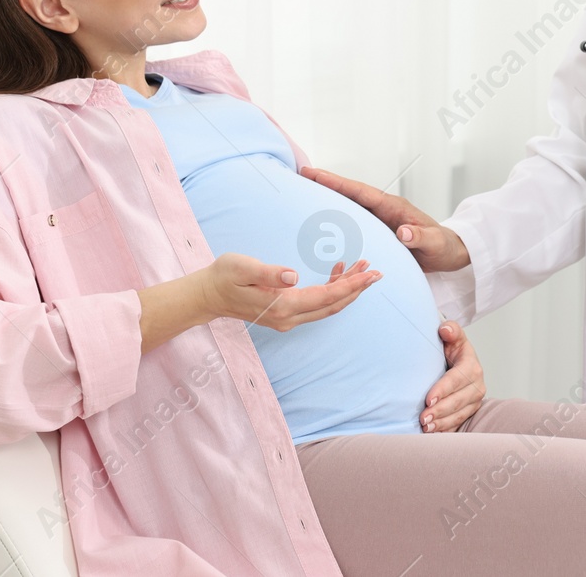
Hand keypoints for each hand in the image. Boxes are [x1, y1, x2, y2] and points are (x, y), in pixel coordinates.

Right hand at [201, 252, 379, 331]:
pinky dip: (331, 289)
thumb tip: (293, 276)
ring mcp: (288, 318)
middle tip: (376, 271)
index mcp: (282, 305)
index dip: (351, 285)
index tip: (371, 274)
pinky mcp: (286, 313)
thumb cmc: (224, 276)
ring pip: (326, 305)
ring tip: (362, 267)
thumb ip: (268, 272)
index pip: (326, 297)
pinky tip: (337, 271)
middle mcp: (289, 317)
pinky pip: (316, 304)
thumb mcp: (242, 268)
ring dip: (346, 288)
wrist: (208, 295)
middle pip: (332, 305)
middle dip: (356, 288)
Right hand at [301, 167, 470, 272]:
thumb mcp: (435, 244)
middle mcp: (383, 210)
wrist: (450, 254)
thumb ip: (420, 237)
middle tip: (299, 175)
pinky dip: (338, 219)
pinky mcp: (379, 232)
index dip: (336, 183)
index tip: (314, 173)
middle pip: (349, 194)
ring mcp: (380, 220)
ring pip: (349, 207)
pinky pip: (354, 223)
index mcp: (393, 208)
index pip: (360, 192)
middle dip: (325, 184)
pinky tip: (322, 223)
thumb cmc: (444, 247)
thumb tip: (403, 231)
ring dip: (328, 200)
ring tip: (303, 194)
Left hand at [421, 320, 485, 432]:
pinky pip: (458, 424)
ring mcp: (474, 402)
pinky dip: (446, 430)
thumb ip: (451, 330)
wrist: (459, 362)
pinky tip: (433, 434)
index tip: (428, 399)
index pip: (457, 379)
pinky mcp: (468, 412)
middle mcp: (476, 386)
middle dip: (440, 411)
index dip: (443, 390)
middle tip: (423, 418)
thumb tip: (445, 329)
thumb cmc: (453, 350)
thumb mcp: (453, 337)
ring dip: (442, 423)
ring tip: (426, 428)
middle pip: (458, 401)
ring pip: (459, 415)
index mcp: (471, 367)